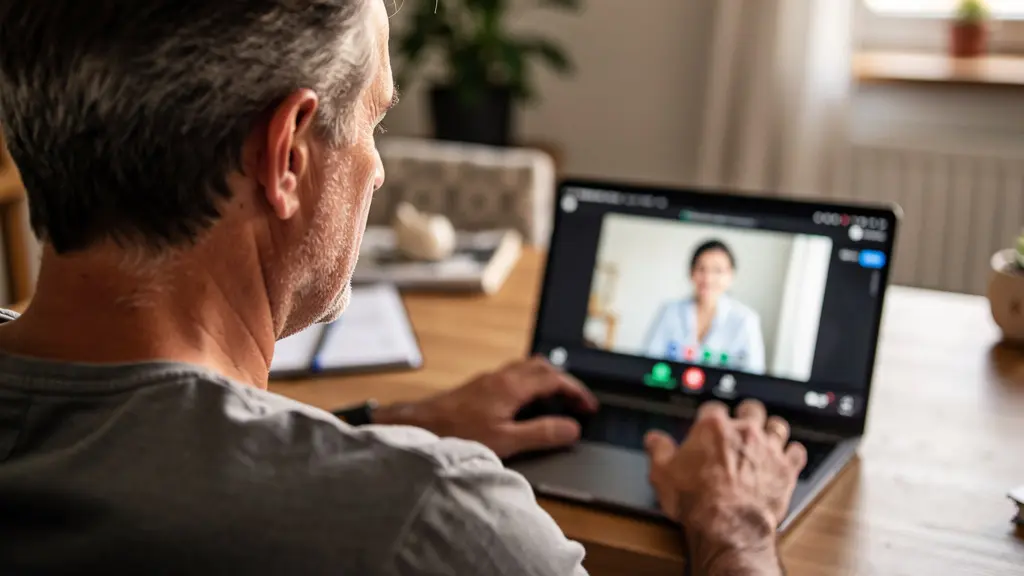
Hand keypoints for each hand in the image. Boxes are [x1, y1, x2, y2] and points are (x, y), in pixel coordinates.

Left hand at [373, 357, 597, 457]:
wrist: (418, 427)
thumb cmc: (456, 434)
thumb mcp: (506, 440)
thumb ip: (542, 433)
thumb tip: (571, 428)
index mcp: (511, 386)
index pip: (554, 378)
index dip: (576, 390)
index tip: (589, 406)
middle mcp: (500, 377)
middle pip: (541, 367)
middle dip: (563, 381)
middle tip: (576, 402)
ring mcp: (487, 381)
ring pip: (525, 370)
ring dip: (545, 381)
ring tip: (555, 403)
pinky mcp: (477, 389)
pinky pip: (512, 377)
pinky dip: (528, 386)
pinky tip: (524, 406)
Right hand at [644, 400, 805, 575]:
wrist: (728, 526)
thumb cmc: (698, 501)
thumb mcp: (662, 474)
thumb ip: (659, 451)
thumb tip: (654, 439)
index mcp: (712, 427)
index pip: (713, 408)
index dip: (710, 415)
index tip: (708, 424)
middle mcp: (744, 431)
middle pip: (751, 408)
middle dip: (746, 413)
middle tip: (741, 423)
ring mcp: (768, 448)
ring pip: (777, 425)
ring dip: (771, 429)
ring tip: (766, 435)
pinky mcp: (787, 468)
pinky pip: (797, 451)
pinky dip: (792, 452)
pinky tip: (787, 456)